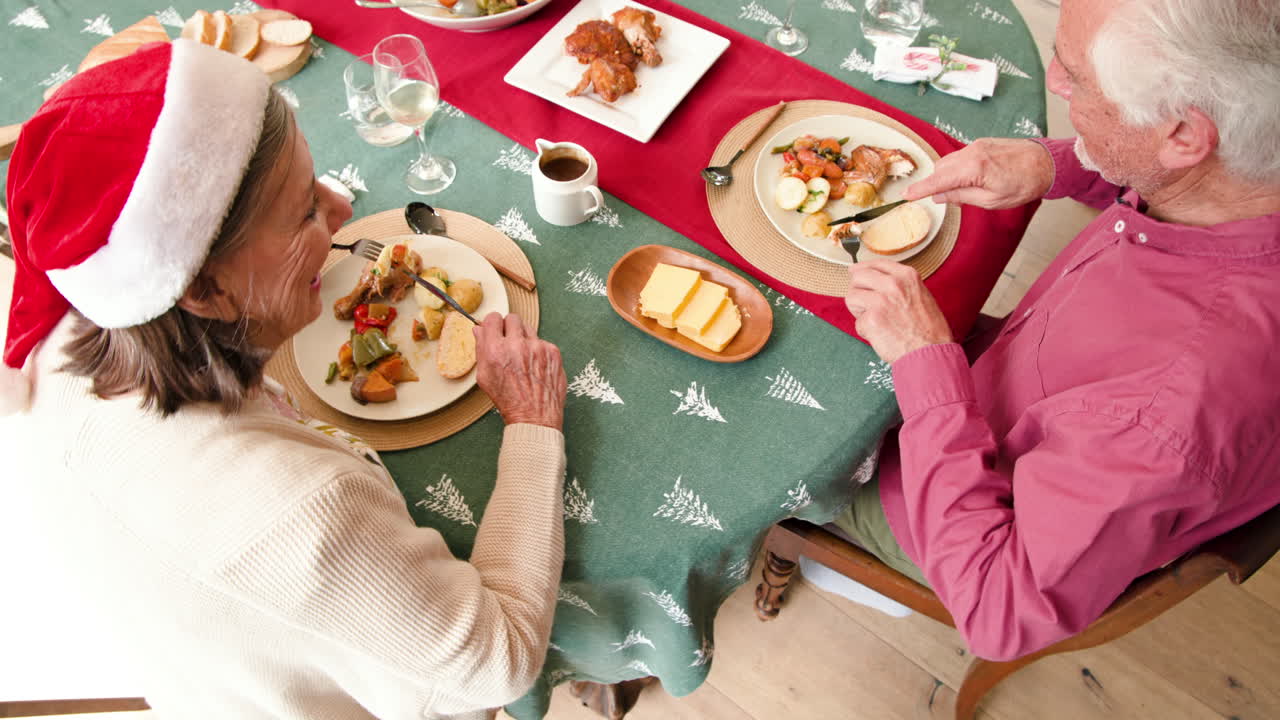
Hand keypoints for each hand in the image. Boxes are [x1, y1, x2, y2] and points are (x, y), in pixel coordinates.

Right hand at [473, 313, 566, 430]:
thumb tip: (479, 329)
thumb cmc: (508, 400)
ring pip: (529, 328)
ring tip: (522, 358)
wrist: (534, 417)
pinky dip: (538, 350)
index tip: (495, 329)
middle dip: (509, 328)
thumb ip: (481, 349)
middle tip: (509, 342)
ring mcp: (537, 347)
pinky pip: (542, 342)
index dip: (493, 324)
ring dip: (524, 338)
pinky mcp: (553, 352)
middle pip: (512, 318)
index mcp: (496, 350)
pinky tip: (535, 366)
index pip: (493, 318)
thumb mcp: (484, 377)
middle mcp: (517, 345)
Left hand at [845, 261, 952, 363]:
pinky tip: (881, 335)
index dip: (862, 269)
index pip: (875, 264)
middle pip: (858, 277)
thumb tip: (875, 278)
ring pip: (851, 297)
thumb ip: (899, 285)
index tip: (855, 272)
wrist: (930, 353)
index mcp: (906, 276)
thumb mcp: (921, 295)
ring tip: (876, 321)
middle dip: (858, 290)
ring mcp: (880, 301)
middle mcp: (893, 284)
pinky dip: (866, 331)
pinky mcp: (871, 319)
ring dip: (859, 311)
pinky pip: (858, 322)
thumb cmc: (929, 330)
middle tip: (865, 304)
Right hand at [903, 138, 1053, 208]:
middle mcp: (972, 152)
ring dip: (948, 176)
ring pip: (949, 162)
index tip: (906, 195)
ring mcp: (977, 145)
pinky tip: (971, 179)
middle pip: (941, 169)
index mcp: (974, 168)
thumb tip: (940, 196)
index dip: (921, 189)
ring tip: (965, 190)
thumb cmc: (1024, 184)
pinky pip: (960, 157)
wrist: (1046, 163)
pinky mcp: (982, 143)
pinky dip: (958, 169)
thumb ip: (962, 196)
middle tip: (947, 200)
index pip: (939, 180)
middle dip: (937, 184)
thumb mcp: (991, 200)